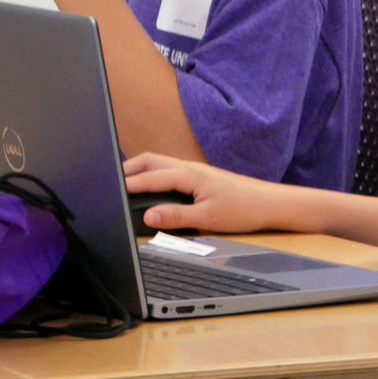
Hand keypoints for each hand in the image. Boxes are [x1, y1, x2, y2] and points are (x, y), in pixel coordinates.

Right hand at [123, 153, 287, 233]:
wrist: (269, 203)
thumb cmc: (243, 209)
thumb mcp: (207, 218)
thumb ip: (176, 216)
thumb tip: (149, 215)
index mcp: (189, 175)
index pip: (151, 177)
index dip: (128, 184)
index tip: (108, 191)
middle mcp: (190, 168)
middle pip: (151, 161)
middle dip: (128, 169)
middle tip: (108, 181)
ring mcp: (195, 170)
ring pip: (160, 163)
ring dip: (140, 169)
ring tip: (122, 182)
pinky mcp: (200, 177)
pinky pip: (169, 169)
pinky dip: (153, 173)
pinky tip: (150, 185)